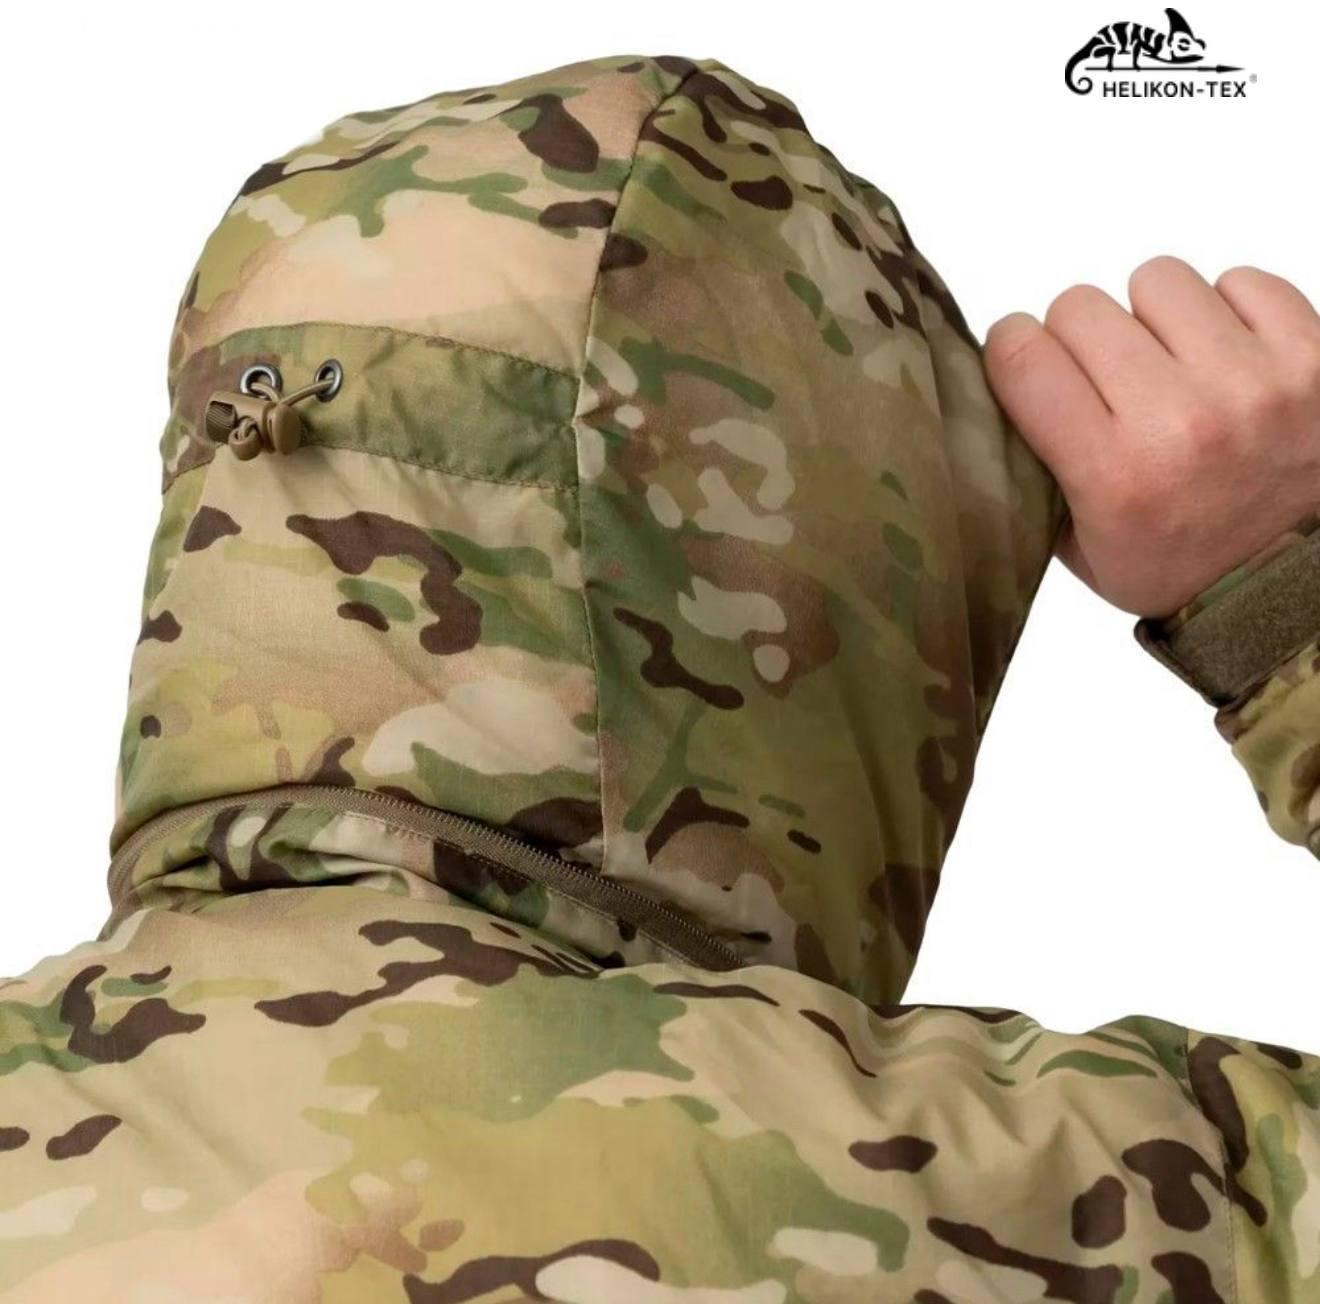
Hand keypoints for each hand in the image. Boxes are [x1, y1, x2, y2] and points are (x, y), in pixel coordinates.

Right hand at [984, 257, 1319, 616]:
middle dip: (1077, 338)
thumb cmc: (1180, 565)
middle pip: (1079, 307)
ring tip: (1168, 365)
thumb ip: (1034, 468)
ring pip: (1156, 280)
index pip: (1021, 356)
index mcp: (1114, 475)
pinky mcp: (1313, 354)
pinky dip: (1225, 312)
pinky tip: (1224, 358)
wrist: (1289, 582)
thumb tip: (997, 388)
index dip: (1009, 348)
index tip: (1023, 363)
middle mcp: (1180, 421)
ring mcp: (1253, 381)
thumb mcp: (1080, 548)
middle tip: (1100, 377)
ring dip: (1151, 318)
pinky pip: (1242, 280)